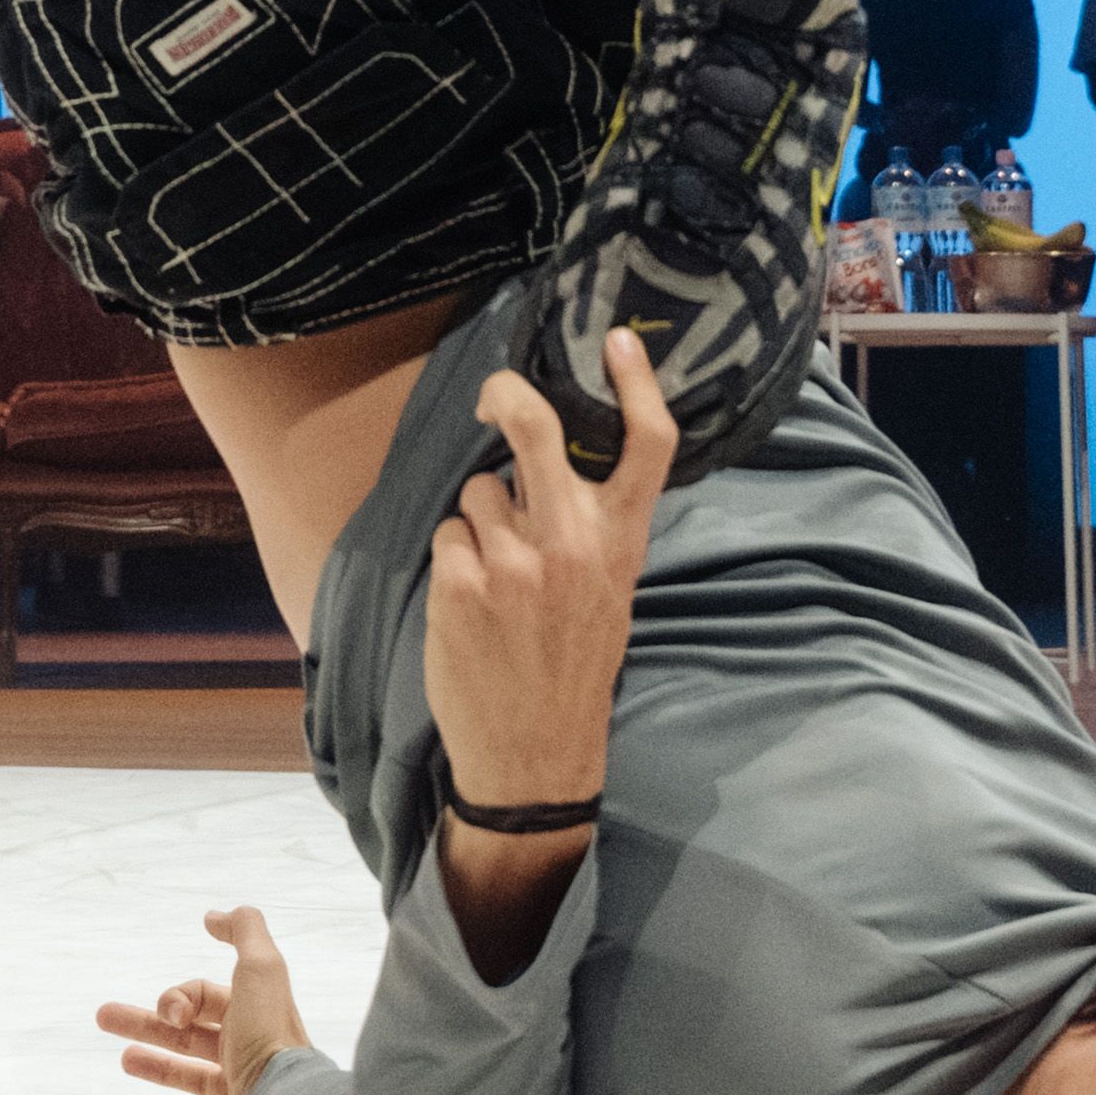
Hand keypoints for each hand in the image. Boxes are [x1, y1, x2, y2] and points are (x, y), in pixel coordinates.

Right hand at [94, 906, 311, 1094]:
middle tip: (105, 1013)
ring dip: (144, 1030)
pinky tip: (127, 1058)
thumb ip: (245, 931)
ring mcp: (240, 1066)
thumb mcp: (261, 966)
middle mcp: (251, 1032)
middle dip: (155, 1009)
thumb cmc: (269, 1030)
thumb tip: (214, 916)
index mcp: (259, 1003)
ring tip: (105, 1023)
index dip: (183, 991)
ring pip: (185, 1045)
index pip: (209, 991)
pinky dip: (157, 1066)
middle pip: (194, 1016)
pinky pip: (189, 1078)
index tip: (171, 1005)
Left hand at [426, 334, 671, 825]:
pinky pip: (448, 535)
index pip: (647, 446)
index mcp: (620, 542)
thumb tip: (550, 463)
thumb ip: (591, 527)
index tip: (618, 341)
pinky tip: (472, 603)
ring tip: (498, 576)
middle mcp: (570, 542)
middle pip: (534, 429)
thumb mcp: (612, 592)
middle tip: (496, 395)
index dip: (637, 384)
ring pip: (478, 491)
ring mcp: (511, 560)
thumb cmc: (575, 668)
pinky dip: (454, 559)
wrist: (536, 753)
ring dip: (480, 521)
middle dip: (507, 397)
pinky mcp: (459, 582)